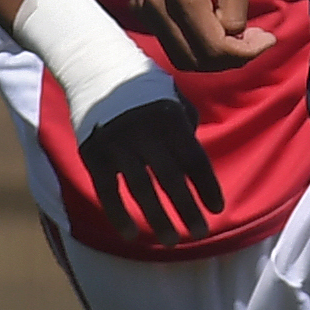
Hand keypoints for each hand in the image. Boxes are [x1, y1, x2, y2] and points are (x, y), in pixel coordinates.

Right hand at [79, 96, 224, 247]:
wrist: (95, 69)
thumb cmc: (143, 90)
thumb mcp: (172, 98)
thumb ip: (187, 128)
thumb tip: (196, 163)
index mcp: (170, 119)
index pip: (194, 159)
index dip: (207, 186)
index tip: (217, 209)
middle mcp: (144, 132)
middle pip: (171, 179)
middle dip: (188, 209)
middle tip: (200, 233)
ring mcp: (117, 144)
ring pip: (141, 190)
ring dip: (158, 219)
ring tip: (171, 240)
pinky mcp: (93, 154)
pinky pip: (107, 191)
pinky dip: (119, 215)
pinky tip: (132, 235)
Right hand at [131, 0, 275, 71]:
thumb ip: (236, 14)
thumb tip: (233, 42)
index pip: (214, 49)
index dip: (247, 53)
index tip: (269, 39)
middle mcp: (155, 6)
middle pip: (194, 61)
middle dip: (229, 59)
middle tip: (254, 41)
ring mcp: (143, 7)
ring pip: (180, 55)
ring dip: (211, 55)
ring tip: (237, 36)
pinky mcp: (139, 5)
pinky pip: (169, 39)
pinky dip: (194, 42)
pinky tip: (213, 24)